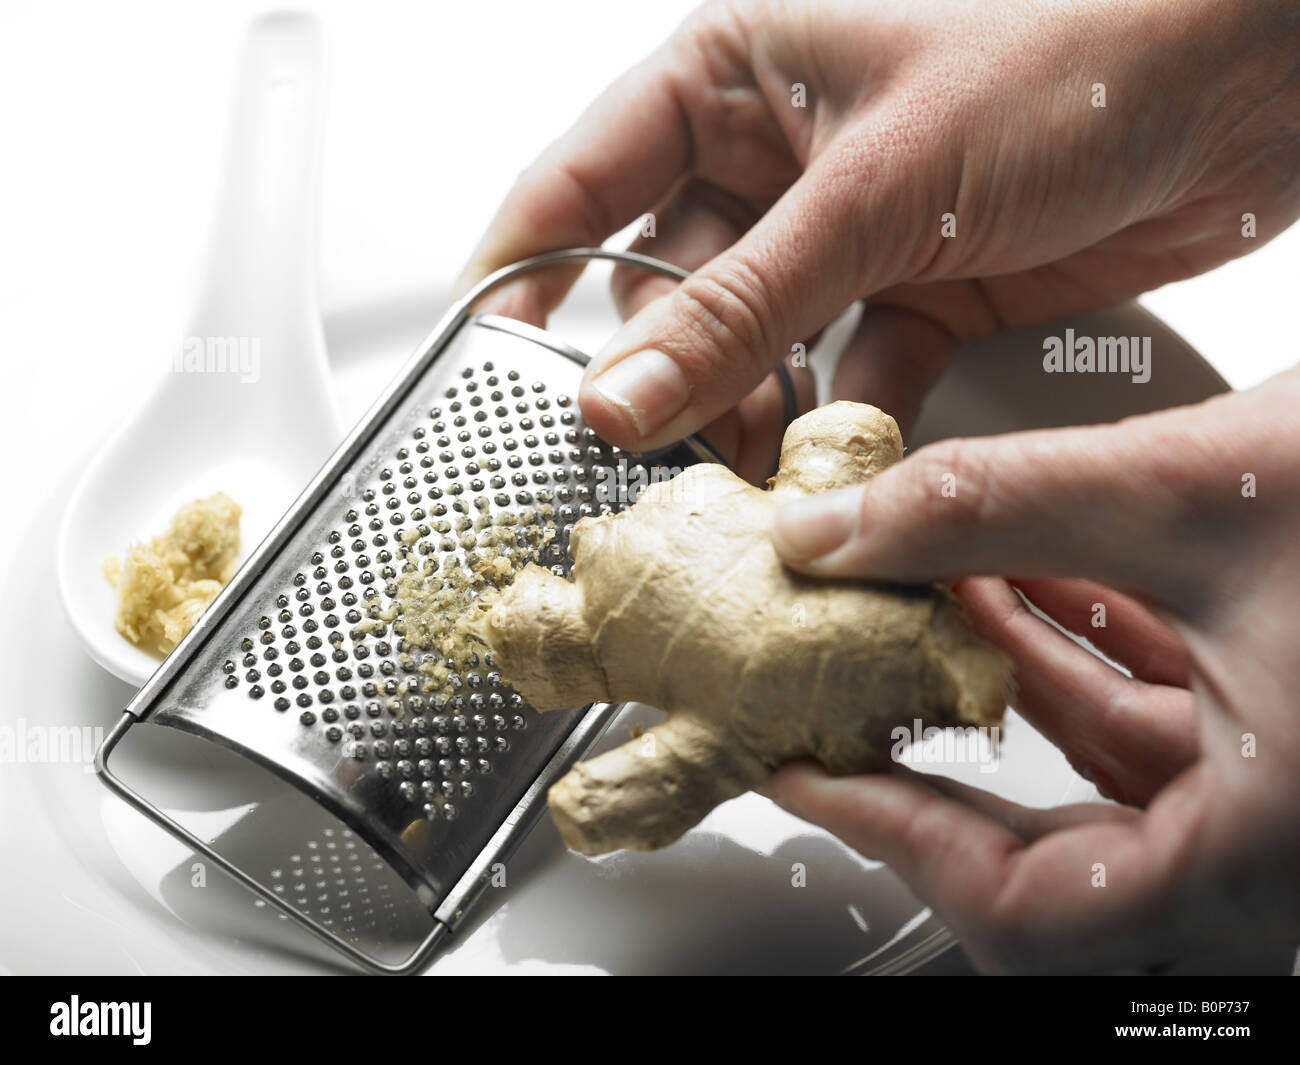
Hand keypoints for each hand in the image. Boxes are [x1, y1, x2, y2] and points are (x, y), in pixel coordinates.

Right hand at [455, 0, 1299, 481]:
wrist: (1246, 89)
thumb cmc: (1071, 58)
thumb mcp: (874, 191)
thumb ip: (743, 307)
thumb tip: (622, 397)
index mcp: (731, 79)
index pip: (580, 182)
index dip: (520, 274)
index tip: (478, 364)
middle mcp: (773, 159)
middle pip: (662, 290)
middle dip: (657, 377)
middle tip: (649, 454)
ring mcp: (841, 235)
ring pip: (750, 349)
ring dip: (746, 417)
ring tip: (742, 478)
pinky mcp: (913, 294)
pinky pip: (842, 379)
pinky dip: (836, 431)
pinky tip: (831, 471)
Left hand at [764, 368, 1299, 972]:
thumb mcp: (1192, 491)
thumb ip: (992, 507)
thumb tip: (833, 532)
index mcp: (1279, 845)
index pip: (1030, 910)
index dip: (896, 836)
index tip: (810, 774)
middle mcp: (1290, 851)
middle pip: (1060, 869)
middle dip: (943, 773)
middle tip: (850, 712)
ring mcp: (1298, 799)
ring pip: (1111, 783)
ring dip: (1007, 685)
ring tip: (921, 601)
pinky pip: (1170, 726)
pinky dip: (1086, 656)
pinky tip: (1032, 573)